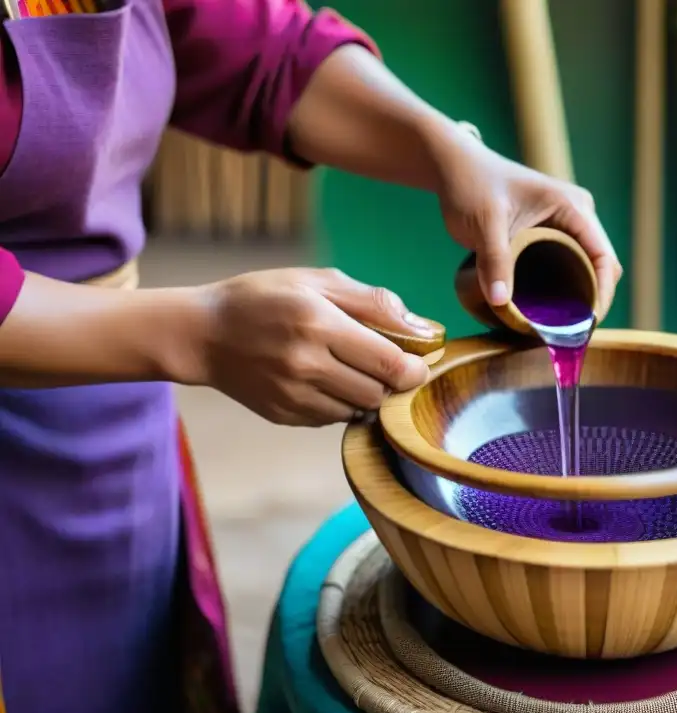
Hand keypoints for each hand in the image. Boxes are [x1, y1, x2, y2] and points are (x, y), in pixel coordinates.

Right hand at [195, 268, 431, 425]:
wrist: (202, 333)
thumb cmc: (265, 298)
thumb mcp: (317, 281)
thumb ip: (374, 302)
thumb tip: (424, 329)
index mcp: (318, 323)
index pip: (389, 363)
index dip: (415, 368)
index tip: (419, 362)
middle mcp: (306, 364)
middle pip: (378, 392)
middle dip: (391, 381)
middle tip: (385, 363)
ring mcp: (293, 395)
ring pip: (359, 410)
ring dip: (367, 393)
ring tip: (351, 368)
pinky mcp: (285, 415)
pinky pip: (334, 418)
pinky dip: (341, 403)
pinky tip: (325, 380)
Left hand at [432, 135, 621, 320]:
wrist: (453, 166)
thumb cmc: (471, 185)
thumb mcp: (484, 224)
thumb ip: (494, 261)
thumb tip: (500, 302)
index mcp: (573, 208)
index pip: (604, 258)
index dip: (601, 294)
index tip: (586, 324)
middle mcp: (578, 215)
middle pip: (601, 266)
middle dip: (591, 300)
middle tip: (571, 334)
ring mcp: (566, 224)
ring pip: (585, 267)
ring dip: (578, 296)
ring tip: (561, 327)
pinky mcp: (550, 233)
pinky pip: (568, 264)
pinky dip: (564, 287)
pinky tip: (549, 310)